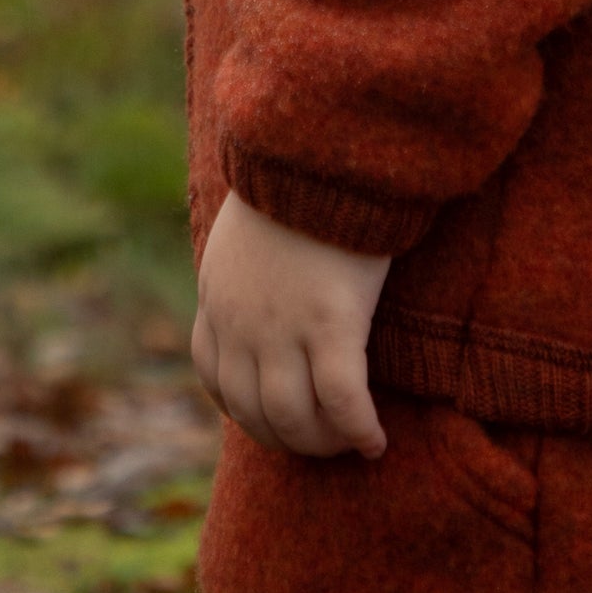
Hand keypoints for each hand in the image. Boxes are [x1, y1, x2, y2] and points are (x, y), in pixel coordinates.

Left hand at [191, 190, 390, 457]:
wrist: (319, 149)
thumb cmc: (297, 179)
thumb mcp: (245, 225)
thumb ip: (247, 262)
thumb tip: (266, 280)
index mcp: (219, 296)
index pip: (216, 379)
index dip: (245, 410)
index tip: (276, 417)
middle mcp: (242, 323)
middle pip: (254, 411)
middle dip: (287, 438)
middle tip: (322, 442)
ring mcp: (284, 327)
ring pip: (294, 418)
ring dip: (322, 443)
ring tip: (349, 443)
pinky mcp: (331, 322)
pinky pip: (342, 401)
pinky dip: (358, 430)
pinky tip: (376, 440)